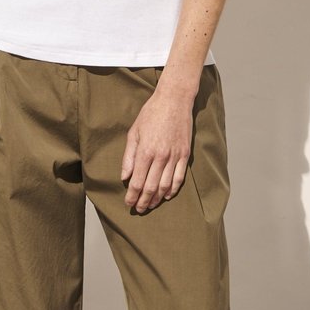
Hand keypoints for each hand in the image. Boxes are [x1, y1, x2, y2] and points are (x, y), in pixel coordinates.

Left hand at [120, 91, 193, 211]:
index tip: (128, 203)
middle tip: (138, 209)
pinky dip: (173, 189)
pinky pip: (179, 177)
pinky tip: (167, 195)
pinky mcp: (184, 154)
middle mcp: (160, 157)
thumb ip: (129, 156)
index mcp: (145, 151)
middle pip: (151, 187)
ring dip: (157, 198)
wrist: (174, 100)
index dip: (132, 196)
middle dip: (143, 201)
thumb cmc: (151, 114)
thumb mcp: (133, 132)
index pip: (137, 181)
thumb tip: (125, 176)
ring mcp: (174, 156)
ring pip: (165, 185)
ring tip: (151, 205)